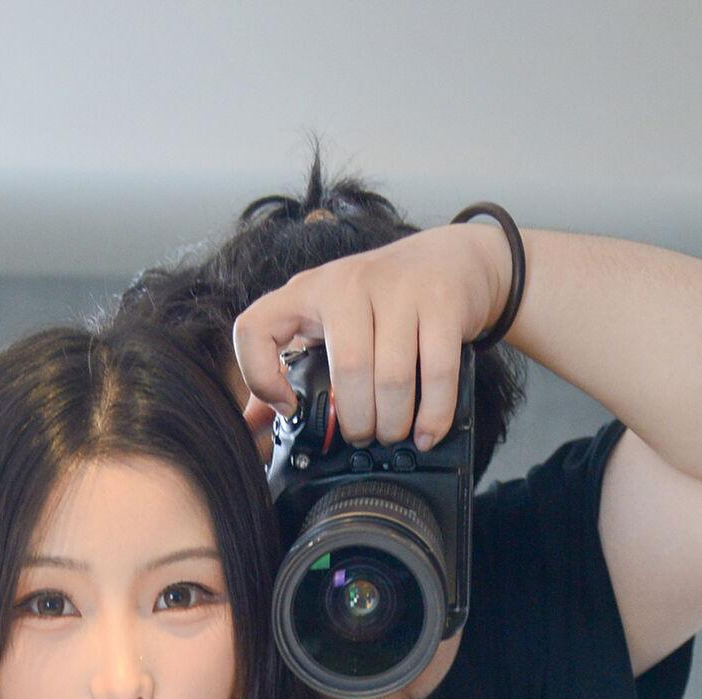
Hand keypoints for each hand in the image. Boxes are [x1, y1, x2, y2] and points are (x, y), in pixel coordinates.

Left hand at [231, 219, 510, 455]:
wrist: (450, 260)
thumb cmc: (380, 301)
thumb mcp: (327, 322)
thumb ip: (286, 368)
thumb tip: (251, 427)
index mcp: (308, 292)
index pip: (255, 328)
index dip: (260, 377)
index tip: (288, 407)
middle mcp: (348, 284)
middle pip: (347, 370)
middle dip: (357, 422)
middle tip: (363, 436)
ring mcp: (398, 288)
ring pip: (391, 378)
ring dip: (393, 423)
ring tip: (393, 433)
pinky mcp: (441, 301)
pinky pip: (437, 373)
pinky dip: (433, 415)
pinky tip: (426, 431)